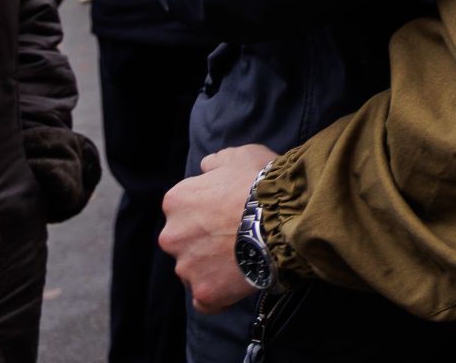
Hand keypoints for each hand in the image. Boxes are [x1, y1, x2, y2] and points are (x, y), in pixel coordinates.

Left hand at [160, 144, 276, 314]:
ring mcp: (187, 267)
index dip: (210, 209)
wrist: (283, 217)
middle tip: (238, 236)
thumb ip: (217, 162)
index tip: (230, 210)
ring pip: (194, 270)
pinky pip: (206, 300)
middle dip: (205, 240)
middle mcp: (172, 235)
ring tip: (246, 259)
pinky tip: (237, 284)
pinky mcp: (205, 292)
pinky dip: (218, 295)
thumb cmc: (262, 182)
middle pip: (185, 241)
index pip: (185, 208)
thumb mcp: (241, 155)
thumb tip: (206, 167)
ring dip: (214, 267)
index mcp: (177, 201)